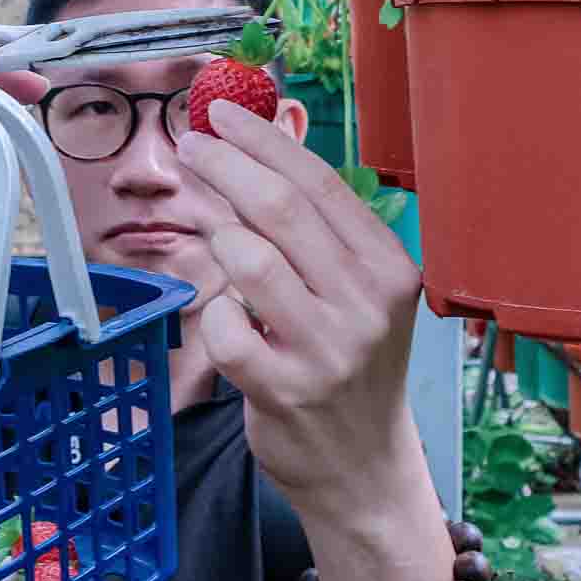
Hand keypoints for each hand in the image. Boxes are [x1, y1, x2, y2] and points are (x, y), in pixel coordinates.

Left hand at [176, 99, 426, 519]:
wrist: (364, 466)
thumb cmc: (349, 364)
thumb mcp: (357, 293)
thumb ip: (317, 232)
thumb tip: (256, 150)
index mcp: (388, 267)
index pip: (320, 184)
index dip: (264, 141)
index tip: (222, 114)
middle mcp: (366, 304)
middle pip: (280, 210)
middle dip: (225, 167)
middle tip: (192, 149)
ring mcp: (327, 350)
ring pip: (249, 262)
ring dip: (219, 240)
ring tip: (218, 242)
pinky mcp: (285, 390)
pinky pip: (225, 329)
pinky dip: (215, 315)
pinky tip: (230, 321)